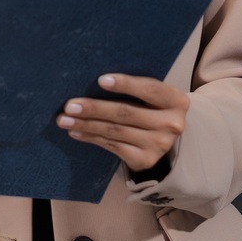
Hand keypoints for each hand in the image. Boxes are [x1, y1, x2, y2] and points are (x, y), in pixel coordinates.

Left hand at [59, 73, 187, 174]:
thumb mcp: (153, 95)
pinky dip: (92, 138)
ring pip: (115, 131)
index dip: (125, 84)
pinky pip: (113, 146)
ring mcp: (159, 145)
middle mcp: (172, 124)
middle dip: (94, 109)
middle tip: (70, 105)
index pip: (149, 89)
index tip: (100, 80)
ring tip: (65, 119)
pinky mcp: (145, 160)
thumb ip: (136, 88)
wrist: (165, 138)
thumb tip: (96, 82)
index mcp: (176, 101)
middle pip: (126, 113)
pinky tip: (76, 132)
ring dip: (86, 124)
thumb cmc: (152, 107)